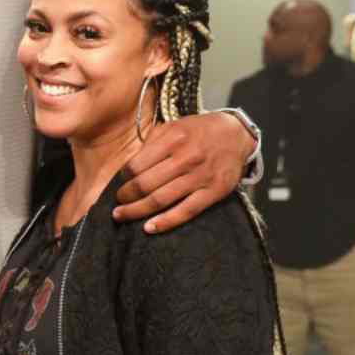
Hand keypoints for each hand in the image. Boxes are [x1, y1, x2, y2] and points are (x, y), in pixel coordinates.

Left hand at [114, 112, 251, 232]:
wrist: (237, 135)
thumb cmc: (199, 131)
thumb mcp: (174, 126)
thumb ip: (152, 142)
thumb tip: (130, 165)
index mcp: (173, 139)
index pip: (137, 164)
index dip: (123, 176)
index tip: (120, 181)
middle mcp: (185, 158)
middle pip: (145, 184)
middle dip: (125, 196)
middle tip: (117, 203)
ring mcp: (200, 177)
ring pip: (161, 200)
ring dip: (136, 211)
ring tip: (121, 215)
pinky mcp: (213, 192)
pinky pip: (186, 211)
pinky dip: (166, 222)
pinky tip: (149, 228)